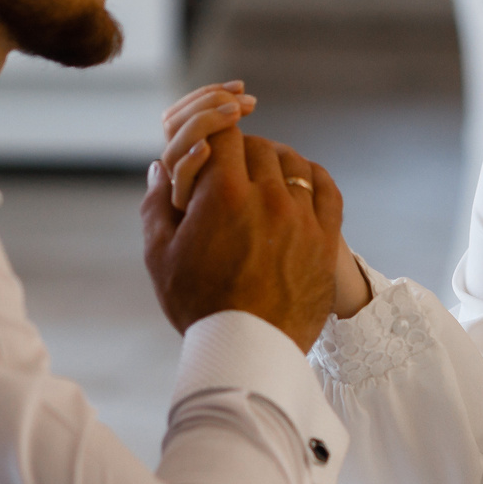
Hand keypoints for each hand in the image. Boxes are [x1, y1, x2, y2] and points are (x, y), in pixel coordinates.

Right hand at [162, 82, 370, 317]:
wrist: (249, 350)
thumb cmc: (198, 305)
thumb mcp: (161, 256)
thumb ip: (157, 204)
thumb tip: (158, 166)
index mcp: (223, 195)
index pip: (222, 134)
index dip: (212, 133)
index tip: (209, 144)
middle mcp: (267, 197)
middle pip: (258, 146)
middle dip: (240, 151)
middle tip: (230, 167)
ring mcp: (302, 216)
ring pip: (292, 162)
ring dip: (275, 161)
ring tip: (262, 176)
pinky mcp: (325, 237)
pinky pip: (325, 187)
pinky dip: (310, 176)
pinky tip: (297, 183)